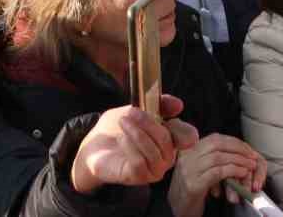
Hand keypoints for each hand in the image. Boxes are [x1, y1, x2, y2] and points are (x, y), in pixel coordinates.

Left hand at [72, 95, 187, 193]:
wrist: (94, 145)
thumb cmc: (117, 128)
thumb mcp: (136, 109)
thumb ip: (157, 105)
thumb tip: (178, 104)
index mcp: (168, 138)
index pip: (188, 136)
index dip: (184, 128)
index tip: (172, 117)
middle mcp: (165, 157)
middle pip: (166, 140)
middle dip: (148, 123)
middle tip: (131, 112)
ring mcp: (153, 170)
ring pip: (154, 153)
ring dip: (137, 133)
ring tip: (123, 122)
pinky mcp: (138, 178)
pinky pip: (140, 163)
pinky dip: (130, 147)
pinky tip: (121, 139)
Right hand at [167, 133, 265, 216]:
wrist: (176, 212)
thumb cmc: (189, 194)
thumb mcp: (197, 172)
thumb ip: (209, 160)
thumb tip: (234, 153)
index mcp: (188, 152)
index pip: (213, 138)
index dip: (233, 142)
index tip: (247, 148)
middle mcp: (186, 158)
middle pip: (216, 144)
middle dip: (238, 148)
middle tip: (251, 155)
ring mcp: (188, 171)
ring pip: (218, 157)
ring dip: (238, 160)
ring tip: (250, 165)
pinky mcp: (193, 185)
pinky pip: (217, 173)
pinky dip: (233, 171)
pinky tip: (241, 173)